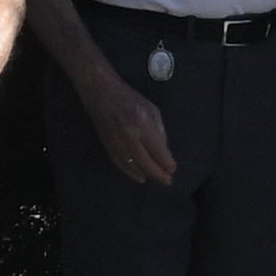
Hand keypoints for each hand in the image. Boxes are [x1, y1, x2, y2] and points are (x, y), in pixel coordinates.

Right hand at [75, 63, 180, 191]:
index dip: (166, 163)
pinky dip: (131, 172)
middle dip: (159, 174)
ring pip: (133, 165)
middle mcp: (129, 135)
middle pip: (146, 162)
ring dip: (146, 174)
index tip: (173, 169)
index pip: (158, 150)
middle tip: (168, 181)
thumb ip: (159, 131)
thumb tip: (164, 152)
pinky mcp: (107, 145)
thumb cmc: (130, 99)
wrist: (101, 93)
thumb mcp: (152, 110)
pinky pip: (120, 163)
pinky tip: (139, 176)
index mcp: (143, 123)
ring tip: (156, 180)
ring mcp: (116, 141)